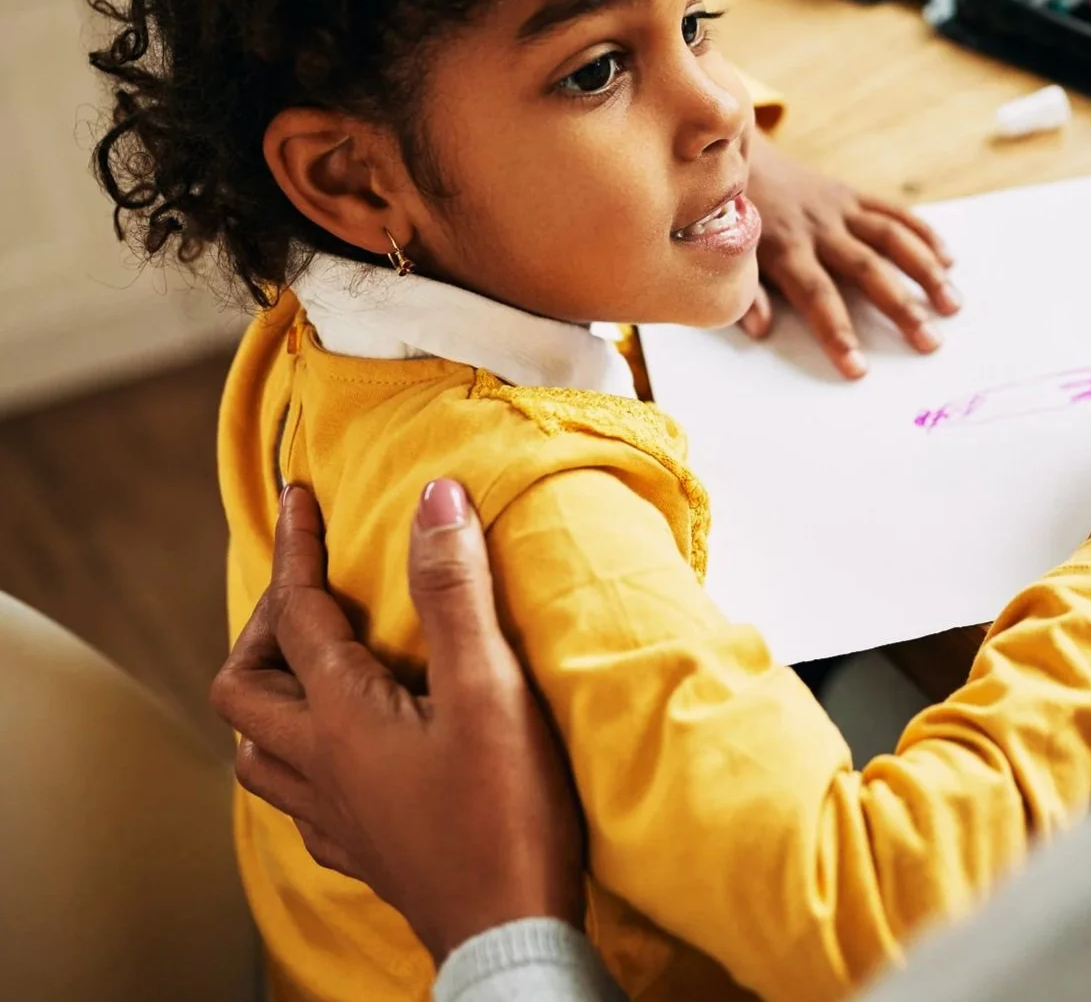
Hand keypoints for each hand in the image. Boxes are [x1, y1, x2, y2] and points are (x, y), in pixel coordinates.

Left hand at [209, 480, 583, 962]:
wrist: (509, 934)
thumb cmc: (506, 813)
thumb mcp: (489, 688)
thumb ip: (456, 593)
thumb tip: (433, 498)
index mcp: (341, 716)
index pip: (297, 612)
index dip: (297, 547)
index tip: (300, 495)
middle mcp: (319, 765)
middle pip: (244, 685)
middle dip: (264, 624)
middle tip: (307, 589)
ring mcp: (333, 815)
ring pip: (254, 749)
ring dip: (267, 695)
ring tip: (305, 665)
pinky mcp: (359, 851)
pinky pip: (295, 799)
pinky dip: (297, 760)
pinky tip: (335, 758)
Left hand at [741, 131, 958, 377]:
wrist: (734, 155)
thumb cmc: (726, 217)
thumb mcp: (724, 255)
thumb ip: (744, 292)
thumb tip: (759, 329)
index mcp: (783, 248)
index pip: (816, 296)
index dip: (838, 332)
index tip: (858, 368)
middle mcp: (818, 227)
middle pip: (867, 270)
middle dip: (900, 308)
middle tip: (930, 342)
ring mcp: (839, 208)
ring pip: (892, 238)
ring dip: (926, 271)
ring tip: (952, 305)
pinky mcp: (852, 194)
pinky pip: (895, 212)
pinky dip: (924, 234)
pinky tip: (949, 261)